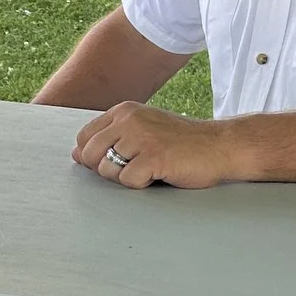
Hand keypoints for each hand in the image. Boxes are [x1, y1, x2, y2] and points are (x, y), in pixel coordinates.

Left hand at [74, 103, 232, 189]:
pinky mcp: (153, 157)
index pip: (84, 138)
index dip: (94, 157)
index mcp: (124, 111)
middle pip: (89, 155)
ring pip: (106, 170)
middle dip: (107, 170)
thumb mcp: (142, 131)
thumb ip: (110, 139)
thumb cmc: (181, 142)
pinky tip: (160, 173)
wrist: (220, 145)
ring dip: (126, 177)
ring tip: (150, 168)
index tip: (119, 160)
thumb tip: (75, 154)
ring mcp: (141, 137)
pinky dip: (142, 184)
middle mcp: (129, 120)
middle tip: (135, 167)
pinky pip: (128, 181)